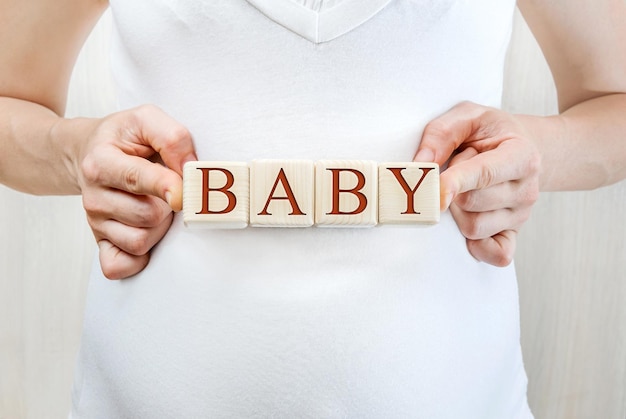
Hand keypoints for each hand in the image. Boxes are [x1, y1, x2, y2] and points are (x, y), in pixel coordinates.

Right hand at [76, 105, 196, 278]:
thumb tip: (190, 170)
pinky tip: (147, 237)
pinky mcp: (100, 241)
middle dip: (168, 206)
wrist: (88, 151)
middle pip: (147, 216)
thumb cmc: (124, 138)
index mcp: (101, 162)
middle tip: (168, 191)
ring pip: (140, 241)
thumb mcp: (146, 119)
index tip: (182, 192)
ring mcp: (95, 222)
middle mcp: (93, 196)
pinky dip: (138, 259)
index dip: (167, 187)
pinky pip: (119, 266)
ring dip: (159, 228)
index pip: (138, 180)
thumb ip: (172, 137)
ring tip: (156, 206)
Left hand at [414, 101, 540, 266]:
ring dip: (457, 211)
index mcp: (522, 155)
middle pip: (471, 203)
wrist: (522, 148)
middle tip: (458, 168)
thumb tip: (421, 163)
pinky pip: (496, 254)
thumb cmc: (490, 133)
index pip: (484, 174)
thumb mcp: (469, 115)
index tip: (434, 188)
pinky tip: (467, 222)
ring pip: (473, 227)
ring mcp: (521, 215)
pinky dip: (477, 246)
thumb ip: (442, 133)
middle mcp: (526, 189)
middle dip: (452, 188)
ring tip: (467, 187)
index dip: (455, 182)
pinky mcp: (513, 234)